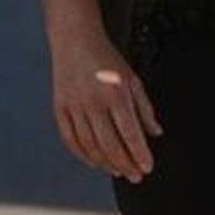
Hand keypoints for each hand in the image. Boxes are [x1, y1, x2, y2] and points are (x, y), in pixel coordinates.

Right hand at [50, 30, 161, 182]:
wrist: (74, 39)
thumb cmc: (105, 58)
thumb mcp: (132, 79)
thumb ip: (144, 108)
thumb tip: (155, 133)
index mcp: (114, 93)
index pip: (129, 133)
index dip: (139, 154)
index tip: (147, 167)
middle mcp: (92, 101)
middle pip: (109, 144)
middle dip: (125, 164)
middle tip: (135, 175)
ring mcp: (74, 105)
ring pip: (89, 145)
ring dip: (104, 163)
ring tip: (117, 170)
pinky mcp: (59, 107)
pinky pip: (69, 138)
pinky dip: (81, 154)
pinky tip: (94, 161)